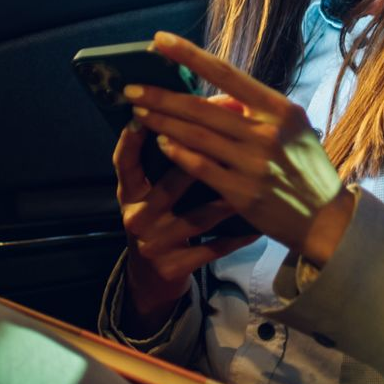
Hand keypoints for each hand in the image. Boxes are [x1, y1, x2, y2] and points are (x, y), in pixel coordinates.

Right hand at [113, 113, 259, 332]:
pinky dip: (237, 238)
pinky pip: (213, 249)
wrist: (153, 274)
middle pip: (169, 187)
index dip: (132, 140)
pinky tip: (258, 227)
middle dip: (198, 164)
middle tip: (228, 144)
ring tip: (255, 184)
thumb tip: (195, 108)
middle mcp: (137, 218)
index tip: (145, 116)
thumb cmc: (160, 216)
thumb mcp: (151, 189)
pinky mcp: (175, 267)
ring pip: (198, 218)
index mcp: (128, 194)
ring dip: (227, 201)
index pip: (125, 162)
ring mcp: (155, 244)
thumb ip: (166, 156)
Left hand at [123, 32, 354, 263]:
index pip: (225, 73)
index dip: (188, 55)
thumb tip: (218, 96)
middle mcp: (267, 132)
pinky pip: (201, 168)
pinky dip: (178, 153)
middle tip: (130, 88)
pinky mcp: (242, 193)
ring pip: (196, 136)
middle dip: (160, 96)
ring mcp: (254, 163)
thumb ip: (257, 111)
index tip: (158, 40)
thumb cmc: (306, 169)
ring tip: (138, 112)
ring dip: (162, 122)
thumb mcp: (293, 129)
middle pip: (201, 107)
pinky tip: (161, 142)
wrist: (327, 220)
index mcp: (279, 108)